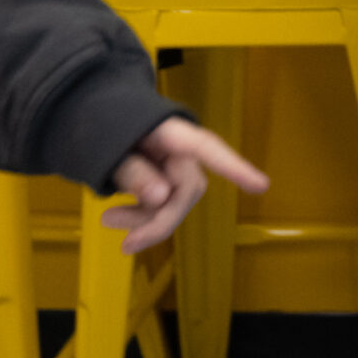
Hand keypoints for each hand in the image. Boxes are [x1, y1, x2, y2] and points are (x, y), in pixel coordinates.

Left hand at [103, 119, 270, 255]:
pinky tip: (117, 218)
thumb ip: (133, 171)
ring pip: (175, 202)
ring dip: (146, 221)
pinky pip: (163, 205)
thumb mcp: (107, 146)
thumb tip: (162, 197)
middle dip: (158, 219)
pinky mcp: (164, 180)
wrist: (95, 119)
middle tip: (122, 238)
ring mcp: (174, 165)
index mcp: (170, 131)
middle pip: (187, 189)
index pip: (207, 147)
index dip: (234, 167)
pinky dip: (142, 217)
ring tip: (108, 220)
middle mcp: (180, 149)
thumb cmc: (102, 124)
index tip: (261, 186)